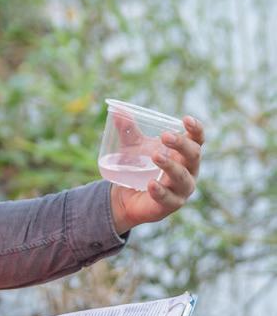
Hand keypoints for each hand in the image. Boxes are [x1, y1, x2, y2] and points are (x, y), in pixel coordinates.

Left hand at [110, 115, 204, 233]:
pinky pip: (169, 199)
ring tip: (156, 156)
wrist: (126, 197)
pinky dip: (160, 191)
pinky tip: (152, 184)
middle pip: (193, 155)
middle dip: (181, 145)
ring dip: (171, 166)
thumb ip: (128, 130)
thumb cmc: (139, 168)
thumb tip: (117, 110)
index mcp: (184, 154)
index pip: (197, 140)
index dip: (196, 129)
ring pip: (183, 177)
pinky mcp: (171, 205)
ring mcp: (182, 189)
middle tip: (165, 136)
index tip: (185, 119)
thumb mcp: (133, 147)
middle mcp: (189, 171)